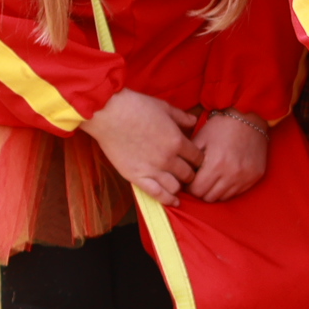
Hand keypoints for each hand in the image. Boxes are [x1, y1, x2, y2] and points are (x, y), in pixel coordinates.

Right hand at [82, 89, 203, 204]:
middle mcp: (168, 158)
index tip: (195, 161)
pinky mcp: (137, 177)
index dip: (198, 160)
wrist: (110, 113)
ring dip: (179, 186)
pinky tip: (173, 202)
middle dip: (190, 174)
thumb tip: (194, 121)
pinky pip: (157, 194)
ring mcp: (153, 169)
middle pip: (189, 174)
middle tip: (187, 173)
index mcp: (177, 141)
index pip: (197, 158)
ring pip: (176, 187)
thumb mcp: (164, 107)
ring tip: (177, 183)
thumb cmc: (136, 106)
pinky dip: (167, 200)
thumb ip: (181, 117)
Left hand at [185, 110, 267, 201]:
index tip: (190, 179)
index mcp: (216, 164)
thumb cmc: (221, 126)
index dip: (190, 186)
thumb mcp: (201, 139)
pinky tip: (226, 175)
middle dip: (201, 190)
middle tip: (200, 179)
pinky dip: (228, 188)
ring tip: (213, 177)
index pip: (197, 190)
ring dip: (215, 190)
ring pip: (223, 198)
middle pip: (209, 197)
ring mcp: (245, 177)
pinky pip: (236, 193)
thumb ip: (190, 160)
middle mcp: (232, 174)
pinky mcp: (255, 177)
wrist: (250, 117)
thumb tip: (182, 177)